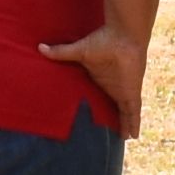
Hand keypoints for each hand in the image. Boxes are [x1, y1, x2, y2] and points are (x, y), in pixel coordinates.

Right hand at [39, 17, 148, 132]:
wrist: (123, 35)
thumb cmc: (103, 40)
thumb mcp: (79, 51)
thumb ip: (61, 52)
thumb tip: (40, 47)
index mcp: (102, 79)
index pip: (100, 96)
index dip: (99, 106)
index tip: (94, 117)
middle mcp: (114, 87)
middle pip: (114, 107)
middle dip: (114, 118)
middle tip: (112, 133)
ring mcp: (124, 91)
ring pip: (125, 113)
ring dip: (125, 125)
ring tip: (124, 139)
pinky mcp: (132, 94)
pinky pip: (133, 113)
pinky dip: (133, 124)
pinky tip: (133, 136)